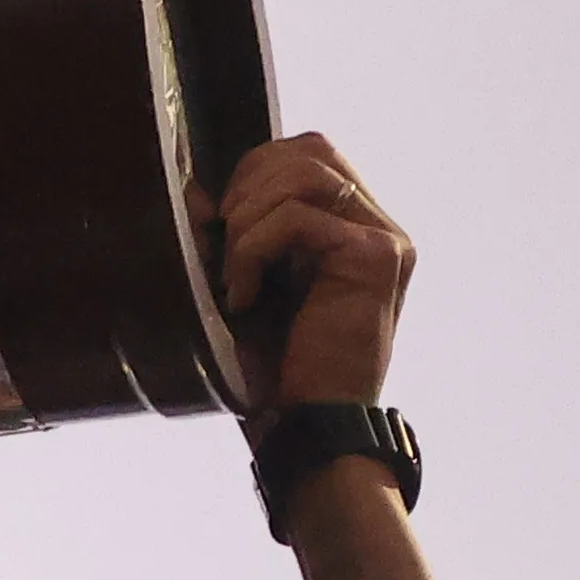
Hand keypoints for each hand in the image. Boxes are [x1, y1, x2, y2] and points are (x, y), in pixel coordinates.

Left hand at [213, 132, 411, 415]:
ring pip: (304, 175)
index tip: (226, 229)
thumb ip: (242, 229)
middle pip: (311, 150)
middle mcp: (381, 227)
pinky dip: (255, 249)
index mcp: (358, 228)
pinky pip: (298, 217)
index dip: (256, 173)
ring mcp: (385, 240)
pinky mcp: (376, 258)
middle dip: (250, 187)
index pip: (310, 155)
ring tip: (235, 276)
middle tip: (227, 247)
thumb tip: (194, 187)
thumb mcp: (255, 282)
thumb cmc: (280, 369)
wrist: (308, 429)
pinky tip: (245, 295)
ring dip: (249, 221)